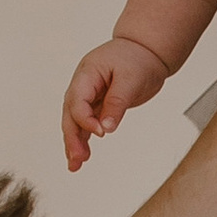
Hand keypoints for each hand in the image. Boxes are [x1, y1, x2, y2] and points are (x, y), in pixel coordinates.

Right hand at [63, 37, 169, 172]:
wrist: (146, 50)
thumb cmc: (138, 58)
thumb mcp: (130, 80)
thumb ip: (116, 103)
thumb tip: (106, 128)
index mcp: (87, 74)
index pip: (77, 101)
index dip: (86, 119)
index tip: (101, 133)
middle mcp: (83, 85)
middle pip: (70, 114)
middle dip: (72, 137)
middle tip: (77, 159)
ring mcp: (88, 95)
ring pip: (75, 122)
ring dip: (74, 143)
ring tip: (75, 166)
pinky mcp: (97, 104)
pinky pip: (86, 123)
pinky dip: (84, 139)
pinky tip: (82, 156)